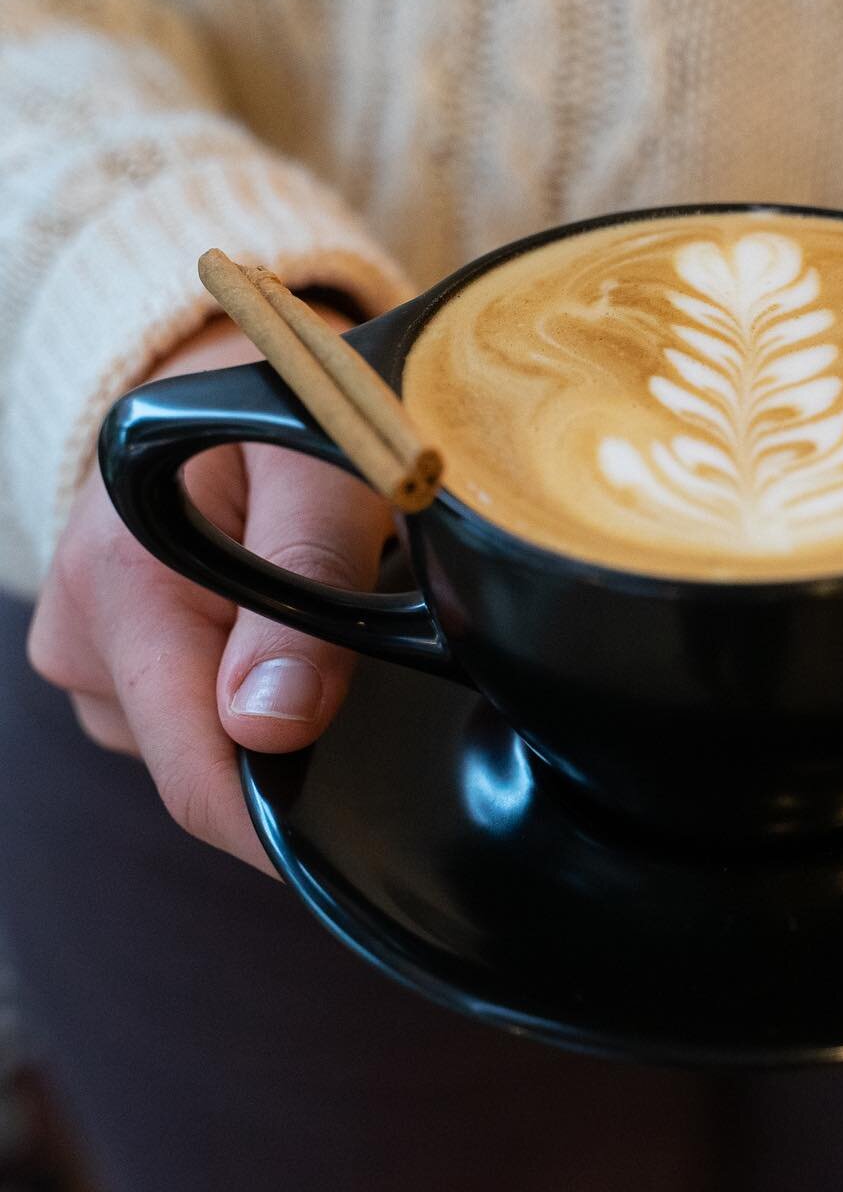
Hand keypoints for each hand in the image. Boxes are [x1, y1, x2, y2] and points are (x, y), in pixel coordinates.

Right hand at [27, 312, 393, 875]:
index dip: (273, 828)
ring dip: (261, 711)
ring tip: (317, 630)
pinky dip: (233, 690)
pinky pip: (176, 712)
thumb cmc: (281, 410)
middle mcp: (81, 630)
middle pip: (196, 762)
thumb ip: (304, 580)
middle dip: (284, 752)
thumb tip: (271, 726)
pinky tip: (272, 638)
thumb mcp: (323, 469)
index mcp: (123, 581)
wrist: (212, 373)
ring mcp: (83, 650)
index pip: (192, 767)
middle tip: (371, 690)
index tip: (350, 857)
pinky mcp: (102, 656)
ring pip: (189, 741)